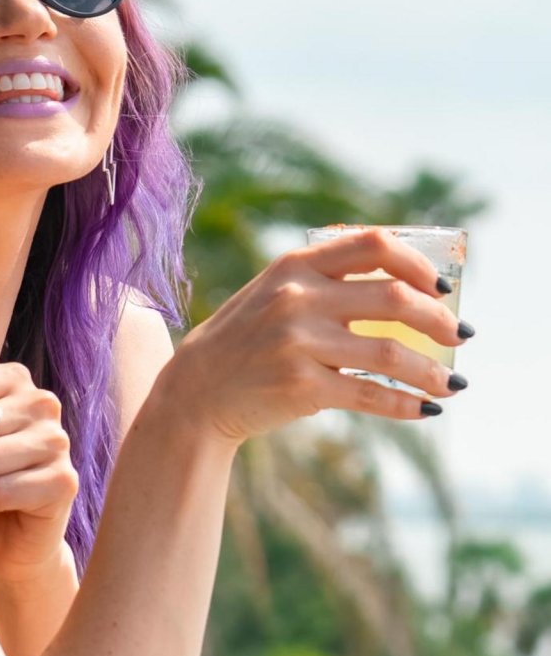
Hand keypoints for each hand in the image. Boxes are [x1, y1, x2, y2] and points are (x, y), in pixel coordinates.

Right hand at [169, 226, 472, 447]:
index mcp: (297, 265)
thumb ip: (327, 282)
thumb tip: (407, 292)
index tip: (441, 288)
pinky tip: (426, 410)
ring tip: (451, 384)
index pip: (375, 245)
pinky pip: (369, 394)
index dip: (418, 264)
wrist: (196, 389)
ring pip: (389, 352)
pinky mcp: (300, 386)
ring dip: (430, 370)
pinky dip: (405, 404)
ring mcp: (298, 342)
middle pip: (394, 297)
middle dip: (438, 319)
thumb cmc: (247, 341)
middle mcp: (298, 297)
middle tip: (459, 336)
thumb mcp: (277, 293)